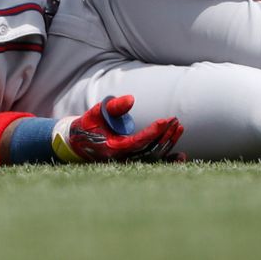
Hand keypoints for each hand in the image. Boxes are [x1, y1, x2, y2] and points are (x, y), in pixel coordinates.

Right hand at [52, 95, 184, 162]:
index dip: (153, 132)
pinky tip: (181, 157)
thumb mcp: (95, 113)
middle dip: (164, 135)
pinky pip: (153, 162)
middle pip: (150, 150)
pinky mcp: (133, 160)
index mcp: (113, 148)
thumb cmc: (88, 126)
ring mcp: (129, 161)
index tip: (165, 121)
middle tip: (175, 121)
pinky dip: (168, 160)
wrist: (78, 143)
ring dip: (168, 143)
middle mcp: (123, 158)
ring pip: (154, 156)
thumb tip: (131, 99)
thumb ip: (113, 107)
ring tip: (179, 128)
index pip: (137, 142)